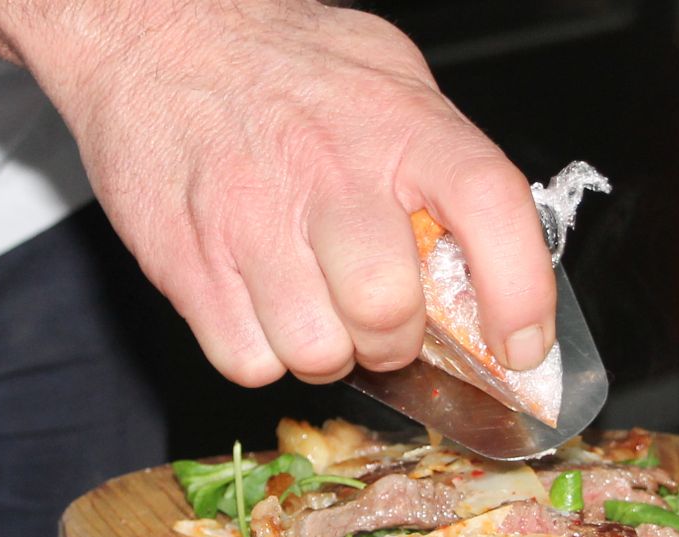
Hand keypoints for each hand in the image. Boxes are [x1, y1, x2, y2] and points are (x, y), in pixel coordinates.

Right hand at [0, 0, 557, 387]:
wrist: (154, 32)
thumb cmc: (284, 63)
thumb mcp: (389, 77)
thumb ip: (442, 159)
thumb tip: (492, 259)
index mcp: (400, 123)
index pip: (489, 206)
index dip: (519, 291)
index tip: (523, 345)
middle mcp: (329, 171)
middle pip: (386, 309)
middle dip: (393, 340)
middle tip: (381, 321)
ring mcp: (252, 220)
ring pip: (316, 351)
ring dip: (327, 351)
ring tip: (316, 310)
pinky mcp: (189, 262)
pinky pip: (247, 361)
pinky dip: (262, 355)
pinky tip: (263, 308)